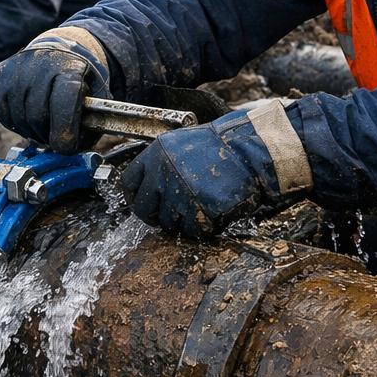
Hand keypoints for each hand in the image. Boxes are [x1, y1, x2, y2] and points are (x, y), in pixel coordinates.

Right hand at [0, 28, 112, 152]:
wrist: (58, 53)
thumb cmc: (79, 82)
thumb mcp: (96, 99)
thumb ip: (89, 125)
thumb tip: (69, 148)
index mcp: (71, 69)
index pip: (64, 100)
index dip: (64, 129)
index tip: (65, 146)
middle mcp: (41, 64)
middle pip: (37, 115)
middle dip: (47, 135)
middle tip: (54, 136)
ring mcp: (17, 69)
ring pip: (19, 118)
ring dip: (31, 132)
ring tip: (43, 126)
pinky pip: (3, 115)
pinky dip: (15, 125)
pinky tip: (28, 119)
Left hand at [120, 102, 311, 238]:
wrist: (247, 151)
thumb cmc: (217, 147)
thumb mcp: (179, 144)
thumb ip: (160, 164)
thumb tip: (146, 188)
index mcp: (154, 155)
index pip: (129, 184)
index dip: (135, 196)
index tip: (142, 202)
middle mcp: (162, 175)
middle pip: (143, 210)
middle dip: (154, 216)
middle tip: (167, 215)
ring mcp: (180, 194)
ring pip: (168, 223)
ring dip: (181, 221)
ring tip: (198, 208)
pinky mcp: (199, 210)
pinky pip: (192, 231)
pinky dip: (201, 228)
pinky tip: (211, 213)